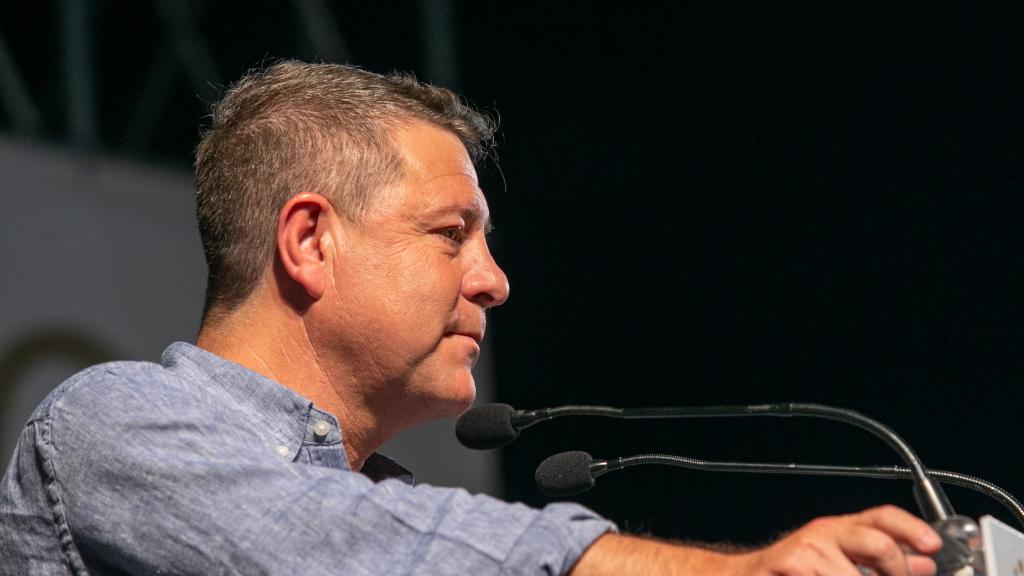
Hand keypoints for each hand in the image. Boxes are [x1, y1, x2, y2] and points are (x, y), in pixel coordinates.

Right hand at [731, 505, 942, 574]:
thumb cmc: (792, 573)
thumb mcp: (838, 562)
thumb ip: (878, 563)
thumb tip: (923, 564)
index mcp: (838, 530)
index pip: (881, 517)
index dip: (911, 529)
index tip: (933, 546)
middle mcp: (822, 534)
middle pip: (878, 544)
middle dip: (897, 572)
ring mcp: (804, 553)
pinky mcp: (790, 567)